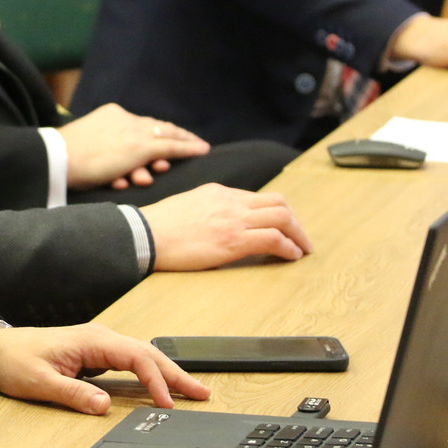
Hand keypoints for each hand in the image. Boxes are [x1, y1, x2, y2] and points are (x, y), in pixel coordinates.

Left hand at [0, 323, 210, 414]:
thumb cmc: (16, 361)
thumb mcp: (40, 383)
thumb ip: (73, 394)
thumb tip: (104, 406)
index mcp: (92, 340)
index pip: (136, 357)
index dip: (155, 380)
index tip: (168, 403)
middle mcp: (101, 339)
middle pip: (148, 354)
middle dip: (176, 374)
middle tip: (202, 394)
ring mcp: (100, 346)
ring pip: (143, 357)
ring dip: (167, 374)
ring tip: (192, 392)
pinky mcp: (97, 355)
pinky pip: (131, 363)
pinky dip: (151, 374)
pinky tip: (161, 386)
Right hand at [58, 103, 209, 189]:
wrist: (57, 159)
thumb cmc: (64, 159)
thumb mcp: (88, 146)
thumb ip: (107, 149)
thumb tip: (124, 166)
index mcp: (110, 115)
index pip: (140, 123)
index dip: (157, 130)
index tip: (167, 135)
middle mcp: (125, 119)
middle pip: (157, 127)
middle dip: (176, 135)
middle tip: (194, 141)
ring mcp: (134, 133)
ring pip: (167, 136)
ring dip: (180, 147)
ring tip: (196, 150)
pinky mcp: (141, 148)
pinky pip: (172, 147)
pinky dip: (189, 148)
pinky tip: (201, 150)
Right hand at [140, 184, 311, 268]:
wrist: (145, 235)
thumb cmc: (160, 226)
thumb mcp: (189, 205)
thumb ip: (210, 208)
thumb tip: (222, 222)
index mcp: (220, 192)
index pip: (260, 197)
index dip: (278, 212)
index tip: (283, 226)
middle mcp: (232, 202)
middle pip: (279, 203)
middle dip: (295, 221)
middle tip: (300, 238)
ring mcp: (234, 219)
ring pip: (283, 217)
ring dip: (298, 234)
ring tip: (302, 249)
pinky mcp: (234, 240)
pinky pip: (273, 238)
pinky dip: (289, 247)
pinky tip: (291, 256)